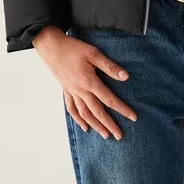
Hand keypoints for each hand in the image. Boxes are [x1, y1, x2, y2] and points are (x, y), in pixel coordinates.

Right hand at [32, 26, 137, 140]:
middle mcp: (81, 91)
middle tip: (119, 136)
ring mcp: (72, 92)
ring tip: (105, 135)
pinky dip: (78, 120)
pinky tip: (85, 127)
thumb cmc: (73, 48)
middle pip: (97, 112)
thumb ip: (109, 66)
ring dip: (96, 125)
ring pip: (85, 114)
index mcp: (90, 82)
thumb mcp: (94, 53)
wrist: (51, 47)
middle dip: (109, 124)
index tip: (133, 117)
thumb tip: (125, 77)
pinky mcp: (66, 91)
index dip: (122, 109)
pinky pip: (72, 109)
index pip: (109, 99)